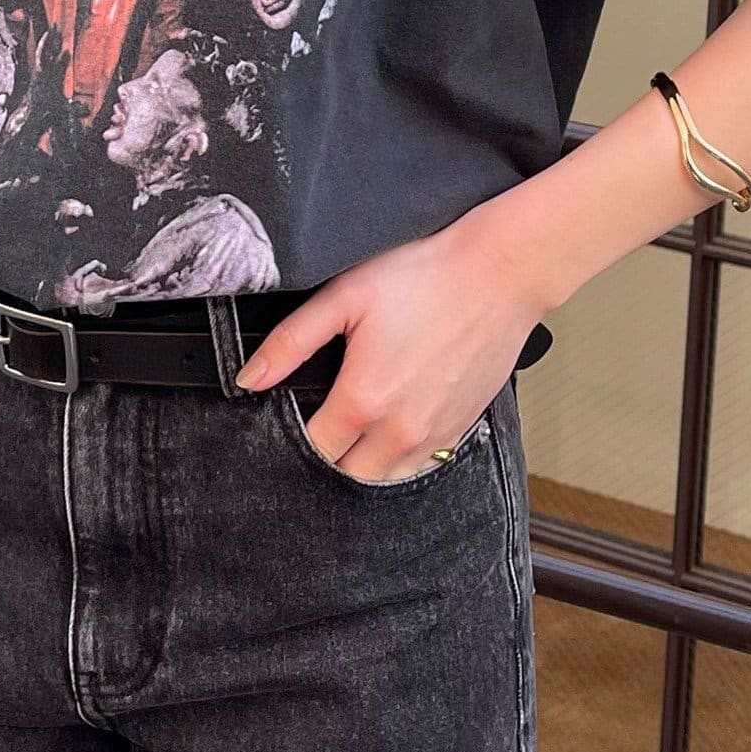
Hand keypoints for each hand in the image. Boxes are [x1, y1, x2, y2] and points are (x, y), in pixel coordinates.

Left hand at [232, 205, 548, 481]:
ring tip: (354, 426)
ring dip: (363, 462)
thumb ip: (291, 341)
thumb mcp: (345, 295)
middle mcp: (400, 431)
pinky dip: (400, 455)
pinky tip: (392, 422)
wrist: (500, 273)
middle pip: (346, 476)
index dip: (290, 437)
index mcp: (364, 401)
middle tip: (319, 420)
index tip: (286, 416)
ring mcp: (436, 434)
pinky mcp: (461, 428)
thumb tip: (249, 379)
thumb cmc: (427, 276)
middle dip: (326, 456)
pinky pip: (421, 464)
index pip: (312, 450)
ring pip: (385, 478)